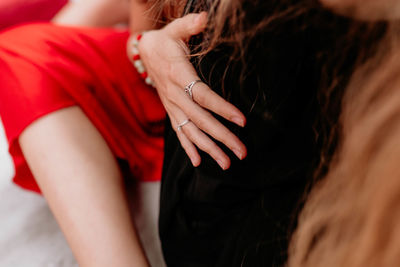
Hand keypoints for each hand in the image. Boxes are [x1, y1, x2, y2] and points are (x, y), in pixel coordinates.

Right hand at [128, 13, 246, 169]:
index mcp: (177, 75)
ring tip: (227, 163)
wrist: (143, 54)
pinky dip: (189, 149)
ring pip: (191, 132)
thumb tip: (204, 16)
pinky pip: (180, 133)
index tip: (241, 121)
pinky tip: (200, 162)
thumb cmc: (164, 41)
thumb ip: (190, 24)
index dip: (221, 108)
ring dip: (209, 149)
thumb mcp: (175, 29)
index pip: (202, 95)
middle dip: (221, 137)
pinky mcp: (171, 112)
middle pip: (200, 120)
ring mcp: (171, 107)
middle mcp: (173, 96)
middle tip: (241, 152)